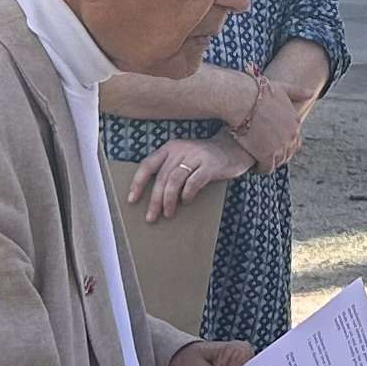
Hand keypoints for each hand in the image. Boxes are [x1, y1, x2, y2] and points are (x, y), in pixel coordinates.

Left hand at [131, 136, 245, 217]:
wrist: (234, 148)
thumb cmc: (204, 158)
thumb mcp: (183, 157)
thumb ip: (169, 170)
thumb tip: (154, 197)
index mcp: (170, 148)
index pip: (147, 165)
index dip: (138, 183)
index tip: (132, 200)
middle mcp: (180, 150)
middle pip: (161, 178)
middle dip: (154, 200)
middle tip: (151, 217)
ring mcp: (195, 156)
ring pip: (174, 181)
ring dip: (168, 200)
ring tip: (168, 214)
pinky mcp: (210, 165)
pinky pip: (193, 182)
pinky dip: (187, 195)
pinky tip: (186, 202)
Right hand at [234, 79, 313, 173]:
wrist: (243, 100)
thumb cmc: (259, 92)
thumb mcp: (283, 88)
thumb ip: (298, 92)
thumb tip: (312, 93)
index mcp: (296, 122)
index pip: (295, 139)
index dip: (284, 143)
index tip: (273, 143)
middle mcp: (291, 136)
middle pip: (288, 152)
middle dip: (279, 154)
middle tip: (266, 155)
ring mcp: (280, 147)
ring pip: (278, 162)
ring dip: (270, 163)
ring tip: (259, 161)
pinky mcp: (267, 156)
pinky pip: (266, 168)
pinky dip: (261, 169)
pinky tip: (253, 166)